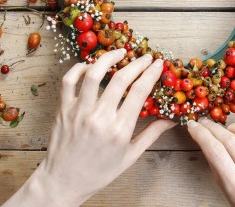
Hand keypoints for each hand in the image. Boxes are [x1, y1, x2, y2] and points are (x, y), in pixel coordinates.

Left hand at [3, 50, 175, 206]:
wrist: (64, 181)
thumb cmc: (99, 172)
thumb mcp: (130, 156)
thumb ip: (151, 134)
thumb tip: (170, 120)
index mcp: (119, 130)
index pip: (139, 92)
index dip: (150, 74)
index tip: (157, 64)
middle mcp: (99, 118)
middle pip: (121, 79)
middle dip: (137, 64)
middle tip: (144, 57)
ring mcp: (79, 111)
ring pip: (94, 74)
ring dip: (108, 58)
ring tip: (119, 52)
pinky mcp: (64, 109)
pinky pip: (69, 81)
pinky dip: (79, 68)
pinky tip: (90, 66)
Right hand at [187, 119, 234, 206]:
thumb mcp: (229, 193)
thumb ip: (217, 167)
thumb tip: (204, 138)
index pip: (216, 152)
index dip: (202, 135)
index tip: (193, 126)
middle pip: (230, 141)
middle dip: (213, 128)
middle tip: (204, 123)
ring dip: (232, 127)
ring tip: (226, 131)